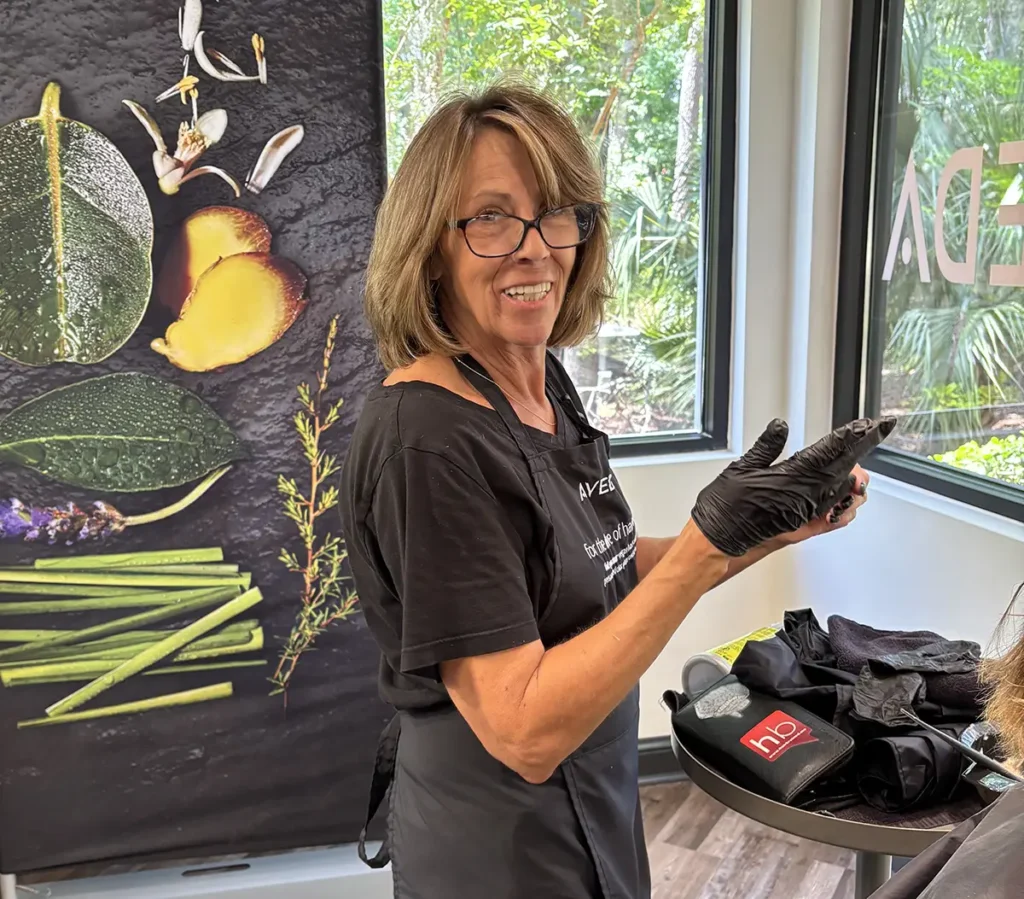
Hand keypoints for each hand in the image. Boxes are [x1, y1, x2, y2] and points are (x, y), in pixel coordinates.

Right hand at [690, 417, 894, 556]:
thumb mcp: (741, 467)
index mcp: (791, 478)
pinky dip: (846, 500)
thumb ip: (766, 446)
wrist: (718, 539)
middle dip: (860, 449)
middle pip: (843, 468)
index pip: (830, 452)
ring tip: (858, 460)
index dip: (851, 437)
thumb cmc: (725, 507)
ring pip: (844, 491)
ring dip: (853, 473)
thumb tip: (781, 427)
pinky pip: (836, 514)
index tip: (865, 426)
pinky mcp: (805, 526)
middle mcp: (805, 497)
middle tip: (870, 433)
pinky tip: (848, 494)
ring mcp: (808, 513)